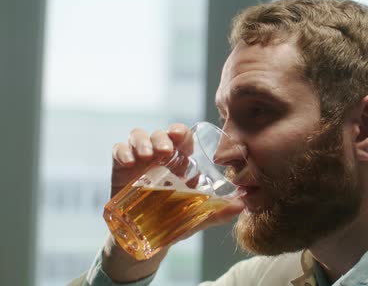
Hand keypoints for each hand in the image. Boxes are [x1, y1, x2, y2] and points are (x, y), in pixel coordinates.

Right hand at [103, 123, 244, 282]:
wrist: (144, 240)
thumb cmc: (173, 222)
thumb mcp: (196, 218)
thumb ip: (218, 211)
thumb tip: (242, 205)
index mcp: (179, 162)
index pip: (181, 137)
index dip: (181, 132)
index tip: (181, 137)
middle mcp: (159, 157)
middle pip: (160, 133)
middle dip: (162, 137)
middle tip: (166, 152)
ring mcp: (139, 161)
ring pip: (138, 135)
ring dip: (143, 141)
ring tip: (148, 156)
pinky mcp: (121, 168)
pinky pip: (119, 150)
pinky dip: (123, 151)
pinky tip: (130, 162)